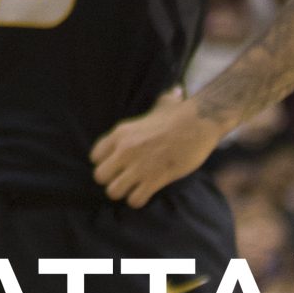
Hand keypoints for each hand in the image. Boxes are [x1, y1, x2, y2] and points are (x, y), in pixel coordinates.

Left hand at [90, 91, 219, 208]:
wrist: (198, 124)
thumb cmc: (180, 114)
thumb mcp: (161, 104)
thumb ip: (159, 102)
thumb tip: (176, 92)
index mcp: (120, 132)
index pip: (95, 156)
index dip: (105, 163)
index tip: (117, 164)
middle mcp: (124, 149)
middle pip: (99, 176)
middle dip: (111, 180)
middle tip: (125, 179)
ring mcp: (138, 166)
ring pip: (113, 191)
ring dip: (124, 192)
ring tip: (135, 187)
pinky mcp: (153, 179)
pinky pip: (135, 200)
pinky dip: (139, 200)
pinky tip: (148, 192)